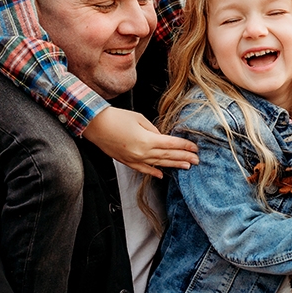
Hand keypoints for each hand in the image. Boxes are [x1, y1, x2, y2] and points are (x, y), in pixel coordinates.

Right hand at [82, 106, 198, 177]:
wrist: (95, 125)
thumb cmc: (116, 118)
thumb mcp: (140, 119)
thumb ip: (153, 130)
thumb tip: (162, 137)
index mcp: (147, 140)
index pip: (171, 144)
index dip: (184, 146)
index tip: (194, 148)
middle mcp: (142, 153)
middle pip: (168, 155)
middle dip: (183, 157)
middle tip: (196, 159)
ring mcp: (134, 159)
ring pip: (158, 164)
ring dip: (173, 165)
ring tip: (186, 166)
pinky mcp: (127, 161)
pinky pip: (143, 169)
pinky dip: (153, 172)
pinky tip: (162, 174)